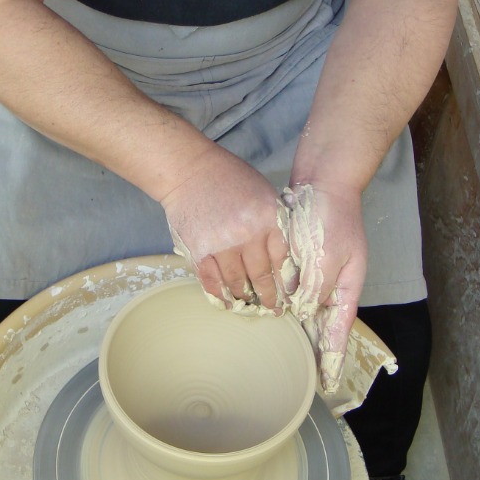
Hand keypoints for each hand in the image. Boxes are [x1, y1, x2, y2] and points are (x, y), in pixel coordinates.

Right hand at [160, 145, 290, 312]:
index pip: (283, 259)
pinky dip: (220, 294)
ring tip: (250, 304)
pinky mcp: (199, 251)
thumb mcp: (264, 192)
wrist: (190, 170)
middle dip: (269, 296)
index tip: (289, 293)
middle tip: (274, 309)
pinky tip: (227, 301)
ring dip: (245, 296)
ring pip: (237, 282)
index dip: (286, 281)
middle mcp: (247, 234)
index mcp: (268, 218)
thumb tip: (284, 254)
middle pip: (262, 275)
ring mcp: (221, 244)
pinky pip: (211, 281)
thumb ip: (274, 222)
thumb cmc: (229, 177)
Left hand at [282, 183, 366, 390]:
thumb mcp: (326, 257)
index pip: (340, 328)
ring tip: (288, 352)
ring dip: (297, 325)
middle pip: (323, 321)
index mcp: (347, 284)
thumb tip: (304, 312)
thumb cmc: (331, 216)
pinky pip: (291, 285)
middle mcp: (333, 280)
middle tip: (309, 377)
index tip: (331, 382)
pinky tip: (271, 312)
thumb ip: (315, 288)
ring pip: (304, 305)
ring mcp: (316, 267)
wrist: (324, 178)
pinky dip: (283, 300)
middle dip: (317, 348)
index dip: (335, 355)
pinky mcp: (300, 256)